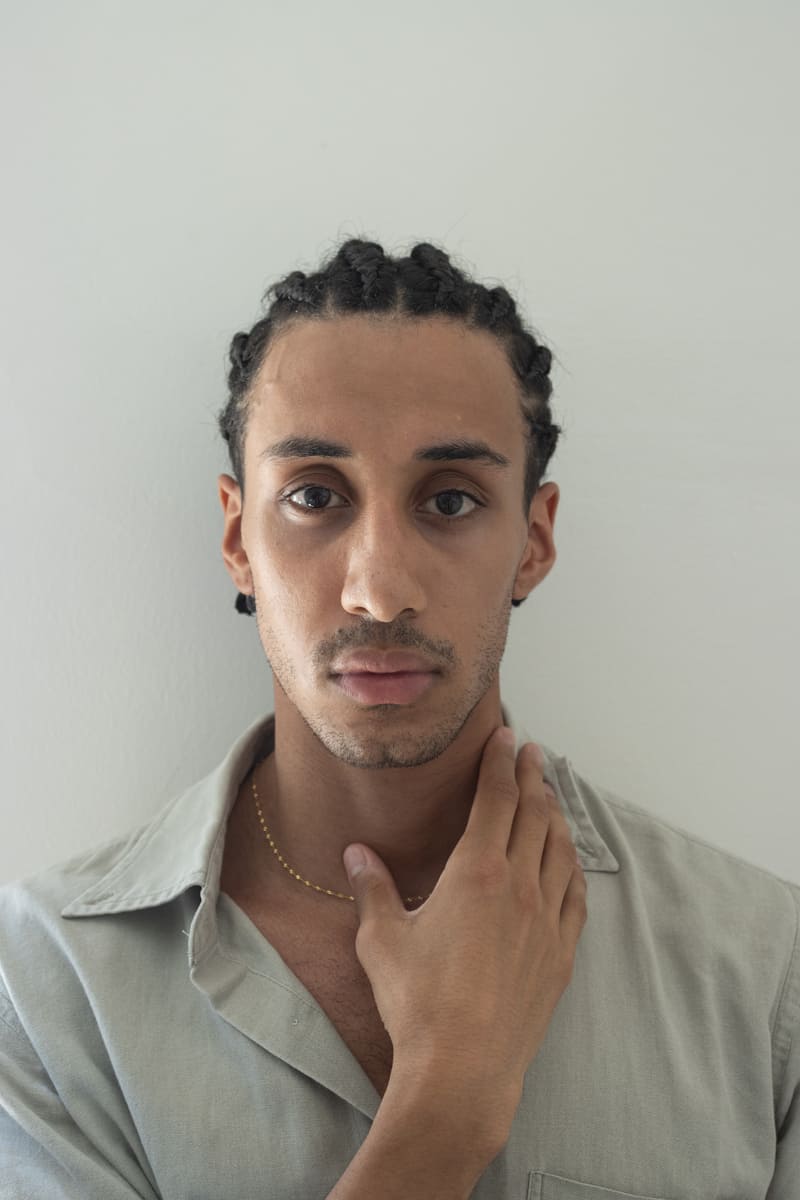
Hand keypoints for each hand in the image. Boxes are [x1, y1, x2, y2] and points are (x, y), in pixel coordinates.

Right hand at [342, 726, 587, 1144]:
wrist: (463, 1070)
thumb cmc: (417, 1003)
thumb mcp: (381, 939)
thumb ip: (372, 888)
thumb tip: (356, 853)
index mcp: (476, 871)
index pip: (496, 799)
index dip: (501, 763)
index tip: (507, 737)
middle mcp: (519, 886)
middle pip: (535, 814)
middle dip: (533, 777)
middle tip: (532, 752)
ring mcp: (546, 920)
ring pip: (560, 850)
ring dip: (556, 815)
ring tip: (550, 796)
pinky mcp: (561, 955)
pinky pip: (575, 895)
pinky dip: (572, 866)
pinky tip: (569, 861)